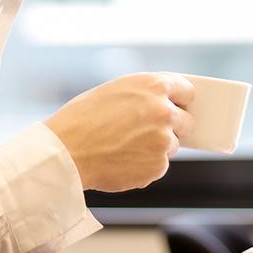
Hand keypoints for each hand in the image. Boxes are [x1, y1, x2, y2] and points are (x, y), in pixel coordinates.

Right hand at [44, 72, 193, 191]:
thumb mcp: (115, 92)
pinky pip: (158, 166)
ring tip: (123, 147)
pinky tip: (120, 161)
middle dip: (173, 127)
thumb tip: (165, 105)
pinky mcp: (158, 166)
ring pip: (171, 146)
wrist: (66, 152)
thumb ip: (144, 96)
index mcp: (153, 86)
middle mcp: (164, 111)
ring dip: (155, 148)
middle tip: (151, 132)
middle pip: (186, 121)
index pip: (186, 90)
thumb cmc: (81, 119)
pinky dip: (144, 166)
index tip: (179, 106)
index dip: (180, 100)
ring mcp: (163, 140)